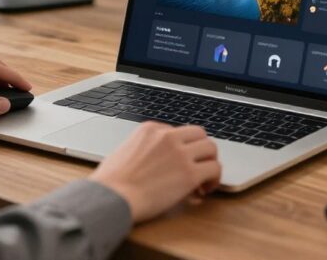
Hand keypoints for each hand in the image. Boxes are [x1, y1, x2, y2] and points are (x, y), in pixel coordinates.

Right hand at [90, 122, 221, 222]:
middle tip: (198, 165)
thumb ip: (142, 149)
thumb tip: (155, 161)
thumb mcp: (123, 152)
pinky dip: (214, 179)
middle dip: (200, 150)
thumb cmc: (111, 183)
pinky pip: (214, 169)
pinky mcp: (190, 173)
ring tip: (205, 178)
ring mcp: (180, 153)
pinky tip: (205, 189)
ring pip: (211, 148)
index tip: (179, 162)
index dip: (181, 148)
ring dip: (210, 162)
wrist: (112, 197)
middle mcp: (167, 137)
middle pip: (199, 134)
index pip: (177, 131)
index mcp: (150, 129)